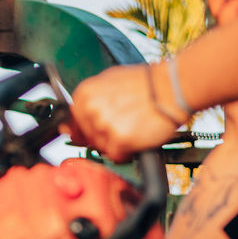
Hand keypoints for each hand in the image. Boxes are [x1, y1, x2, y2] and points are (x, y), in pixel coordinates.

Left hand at [66, 64, 181, 163]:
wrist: (172, 87)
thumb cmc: (145, 84)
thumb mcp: (109, 81)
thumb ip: (87, 101)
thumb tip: (65, 124)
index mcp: (84, 94)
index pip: (74, 124)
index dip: (91, 126)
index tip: (105, 122)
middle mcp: (90, 109)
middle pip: (88, 138)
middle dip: (104, 135)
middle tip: (125, 121)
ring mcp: (104, 125)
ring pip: (101, 148)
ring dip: (117, 143)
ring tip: (133, 125)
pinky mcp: (119, 140)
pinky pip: (116, 156)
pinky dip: (127, 151)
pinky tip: (138, 134)